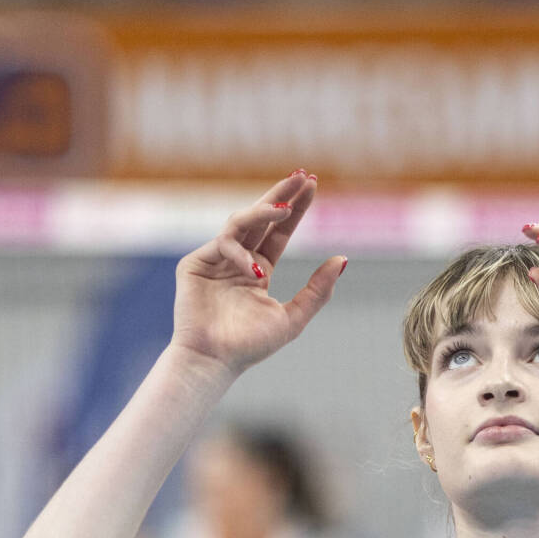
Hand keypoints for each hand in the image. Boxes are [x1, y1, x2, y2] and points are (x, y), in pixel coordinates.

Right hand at [171, 169, 346, 374]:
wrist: (215, 362)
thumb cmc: (251, 346)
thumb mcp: (293, 317)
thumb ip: (318, 290)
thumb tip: (343, 259)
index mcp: (258, 270)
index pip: (280, 232)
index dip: (296, 209)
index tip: (312, 185)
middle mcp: (238, 261)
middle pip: (261, 218)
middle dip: (280, 195)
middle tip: (301, 176)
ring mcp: (215, 260)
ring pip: (241, 223)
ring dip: (263, 211)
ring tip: (285, 208)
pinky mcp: (194, 264)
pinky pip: (222, 245)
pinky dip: (240, 254)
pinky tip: (254, 271)